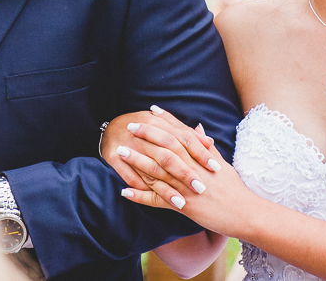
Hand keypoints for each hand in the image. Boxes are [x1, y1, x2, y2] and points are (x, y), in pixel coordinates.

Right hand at [101, 107, 215, 193]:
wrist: (111, 127)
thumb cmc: (144, 127)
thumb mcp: (165, 126)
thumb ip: (186, 134)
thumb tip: (210, 141)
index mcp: (157, 122)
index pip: (184, 138)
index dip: (199, 152)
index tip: (215, 167)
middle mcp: (142, 133)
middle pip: (168, 154)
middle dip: (185, 172)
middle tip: (201, 187)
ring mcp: (127, 146)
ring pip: (151, 168)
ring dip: (167, 187)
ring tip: (182, 202)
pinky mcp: (113, 158)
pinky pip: (130, 176)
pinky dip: (142, 190)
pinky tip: (153, 202)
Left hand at [116, 109, 251, 235]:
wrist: (246, 213)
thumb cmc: (234, 188)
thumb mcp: (221, 163)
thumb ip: (206, 147)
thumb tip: (198, 128)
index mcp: (202, 157)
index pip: (180, 133)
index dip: (165, 121)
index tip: (151, 110)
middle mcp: (193, 168)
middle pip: (166, 147)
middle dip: (146, 135)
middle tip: (129, 125)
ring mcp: (187, 187)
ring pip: (158, 170)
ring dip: (137, 160)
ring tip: (120, 151)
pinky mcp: (184, 206)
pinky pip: (158, 200)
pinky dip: (140, 196)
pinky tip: (125, 191)